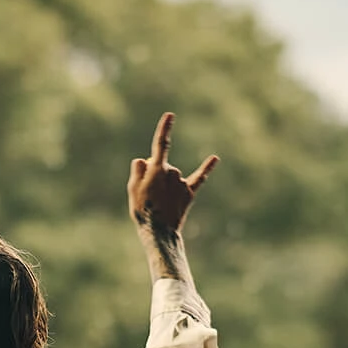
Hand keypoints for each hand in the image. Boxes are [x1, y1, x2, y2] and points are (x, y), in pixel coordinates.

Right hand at [127, 111, 217, 236]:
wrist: (159, 232)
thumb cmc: (143, 211)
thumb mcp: (132, 189)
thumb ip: (138, 171)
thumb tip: (144, 160)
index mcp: (157, 169)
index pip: (160, 144)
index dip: (165, 128)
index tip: (170, 115)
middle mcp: (173, 172)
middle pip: (163, 166)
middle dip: (155, 176)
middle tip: (148, 196)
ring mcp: (182, 183)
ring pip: (173, 176)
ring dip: (166, 184)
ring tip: (159, 202)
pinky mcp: (189, 193)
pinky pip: (199, 178)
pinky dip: (207, 168)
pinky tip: (215, 158)